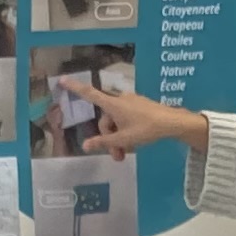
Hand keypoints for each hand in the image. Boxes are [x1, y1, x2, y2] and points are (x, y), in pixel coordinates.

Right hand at [75, 84, 206, 161]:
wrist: (172, 122)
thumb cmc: (146, 129)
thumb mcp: (124, 139)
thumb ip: (104, 142)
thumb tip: (85, 145)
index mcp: (113, 104)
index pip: (89, 94)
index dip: (75, 88)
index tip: (62, 79)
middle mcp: (120, 100)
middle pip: (106, 120)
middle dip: (109, 138)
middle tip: (117, 156)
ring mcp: (131, 102)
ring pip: (117, 121)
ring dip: (119, 138)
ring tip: (126, 153)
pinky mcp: (140, 106)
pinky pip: (126, 118)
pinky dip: (126, 131)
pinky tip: (135, 142)